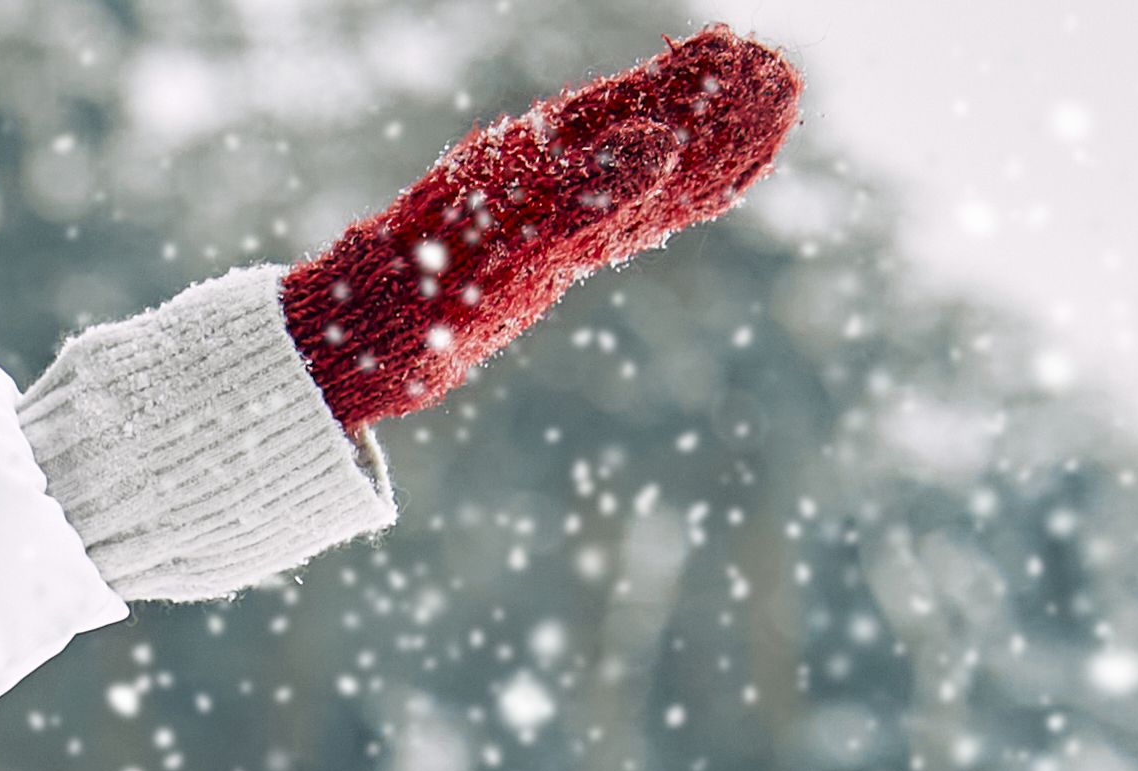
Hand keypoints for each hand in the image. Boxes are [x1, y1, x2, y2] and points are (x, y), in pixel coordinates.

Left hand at [281, 27, 800, 426]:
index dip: (690, 86)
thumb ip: (582, 194)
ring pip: (652, 176)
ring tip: (776, 118)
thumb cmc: (407, 289)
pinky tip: (712, 186)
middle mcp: (547, 180)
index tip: (746, 55)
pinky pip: (629, 220)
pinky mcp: (547, 263)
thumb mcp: (499, 241)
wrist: (351, 347)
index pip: (629, 108)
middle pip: (653, 132)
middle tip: (786, 79)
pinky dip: (677, 199)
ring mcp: (552, 220)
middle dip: (718, 111)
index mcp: (532, 158)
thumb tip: (659, 145)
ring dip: (713, 151)